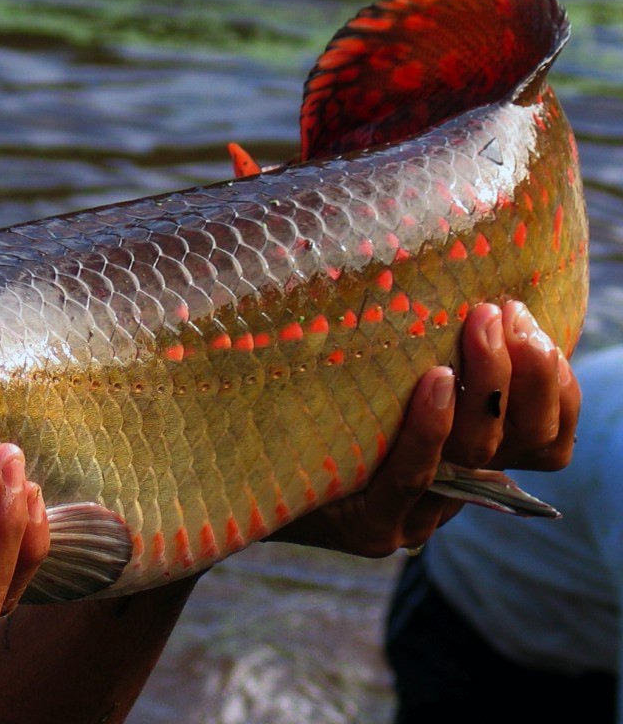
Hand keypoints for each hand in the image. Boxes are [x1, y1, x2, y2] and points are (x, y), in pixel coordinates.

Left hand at [268, 301, 580, 556]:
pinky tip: (437, 380)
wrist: (242, 479)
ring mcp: (416, 514)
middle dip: (526, 369)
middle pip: (522, 438)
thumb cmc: (314, 409)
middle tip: (503, 311)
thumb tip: (455, 271)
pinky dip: (429, 427)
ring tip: (480, 324)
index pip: (546, 434)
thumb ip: (422, 347)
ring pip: (475, 452)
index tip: (525, 317)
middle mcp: (454, 489)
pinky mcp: (373, 527)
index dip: (554, 381)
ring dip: (486, 383)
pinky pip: (413, 476)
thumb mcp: (378, 374)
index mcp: (470, 456)